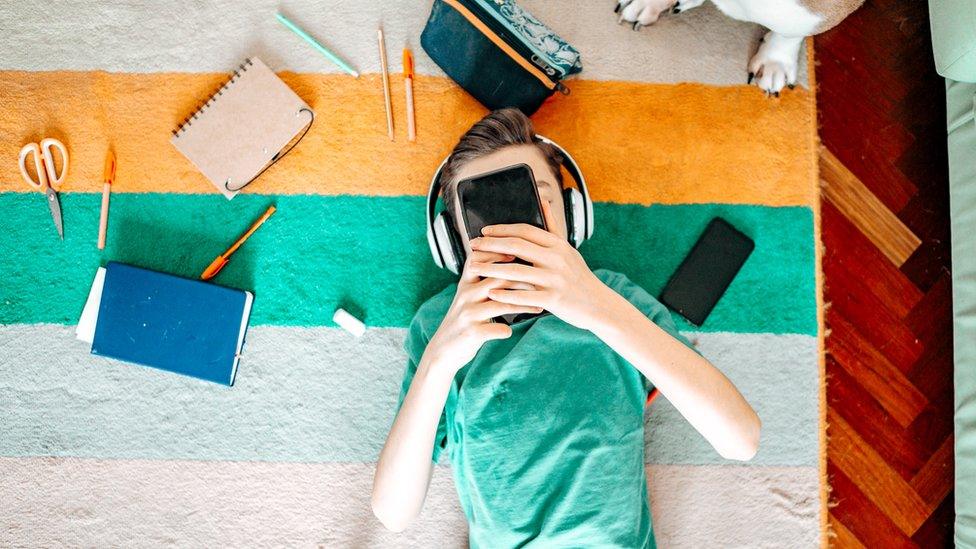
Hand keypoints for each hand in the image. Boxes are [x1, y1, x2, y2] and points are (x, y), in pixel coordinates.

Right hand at [425, 250, 542, 373]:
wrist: (443, 349)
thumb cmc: (463, 320)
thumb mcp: (468, 297)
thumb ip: (483, 282)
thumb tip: (509, 263)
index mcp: (466, 283)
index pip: (480, 258)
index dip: (499, 252)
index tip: (521, 253)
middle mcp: (466, 295)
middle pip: (497, 277)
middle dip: (522, 278)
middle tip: (542, 281)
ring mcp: (468, 314)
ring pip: (501, 302)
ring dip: (523, 304)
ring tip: (539, 306)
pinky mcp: (472, 333)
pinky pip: (497, 329)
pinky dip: (507, 330)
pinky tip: (513, 330)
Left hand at [466, 200, 611, 330]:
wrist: (599, 305)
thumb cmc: (579, 277)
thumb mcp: (568, 249)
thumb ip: (552, 226)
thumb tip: (543, 201)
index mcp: (558, 245)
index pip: (526, 231)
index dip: (503, 229)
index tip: (484, 231)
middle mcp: (556, 259)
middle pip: (517, 247)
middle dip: (491, 245)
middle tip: (472, 245)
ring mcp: (555, 279)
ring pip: (516, 271)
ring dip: (491, 268)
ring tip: (473, 267)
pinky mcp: (554, 299)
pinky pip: (524, 296)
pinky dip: (505, 294)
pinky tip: (490, 293)